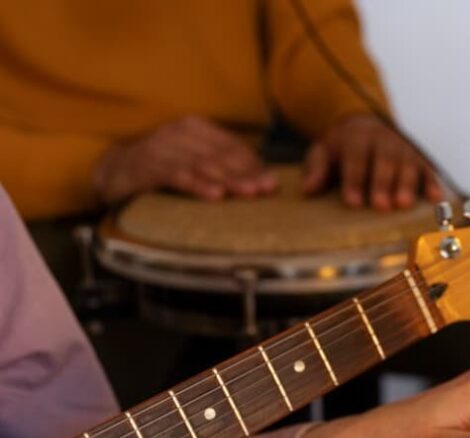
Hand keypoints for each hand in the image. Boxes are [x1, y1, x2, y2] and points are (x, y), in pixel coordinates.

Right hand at [92, 116, 277, 203]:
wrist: (115, 171)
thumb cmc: (163, 168)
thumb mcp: (193, 161)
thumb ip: (222, 166)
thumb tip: (263, 180)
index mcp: (194, 128)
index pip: (231, 145)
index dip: (253, 164)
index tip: (272, 182)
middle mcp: (178, 133)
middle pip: (220, 156)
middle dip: (246, 173)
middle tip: (266, 189)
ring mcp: (161, 148)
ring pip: (202, 165)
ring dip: (228, 179)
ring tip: (249, 192)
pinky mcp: (147, 166)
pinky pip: (177, 176)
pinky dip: (197, 185)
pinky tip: (214, 195)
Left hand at [302, 114, 443, 209]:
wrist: (365, 124)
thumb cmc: (342, 147)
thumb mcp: (323, 151)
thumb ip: (316, 168)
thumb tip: (308, 189)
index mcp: (357, 137)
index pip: (355, 159)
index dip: (354, 181)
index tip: (353, 202)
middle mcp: (382, 140)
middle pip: (384, 162)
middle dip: (382, 184)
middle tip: (381, 205)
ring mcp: (402, 147)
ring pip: (407, 164)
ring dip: (407, 184)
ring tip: (404, 204)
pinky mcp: (417, 156)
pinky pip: (427, 168)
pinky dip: (432, 182)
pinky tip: (436, 197)